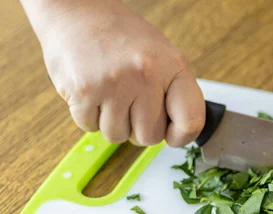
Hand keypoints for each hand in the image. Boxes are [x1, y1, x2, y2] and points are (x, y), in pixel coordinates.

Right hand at [38, 0, 203, 146]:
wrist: (75, 10)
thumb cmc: (120, 35)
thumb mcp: (162, 55)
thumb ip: (173, 93)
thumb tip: (178, 133)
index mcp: (173, 65)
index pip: (191, 121)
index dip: (181, 137)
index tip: (172, 135)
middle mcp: (147, 74)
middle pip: (150, 137)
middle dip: (138, 128)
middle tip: (129, 103)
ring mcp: (115, 83)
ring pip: (118, 136)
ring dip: (111, 122)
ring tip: (109, 93)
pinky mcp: (84, 91)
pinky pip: (90, 127)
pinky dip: (89, 116)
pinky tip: (92, 91)